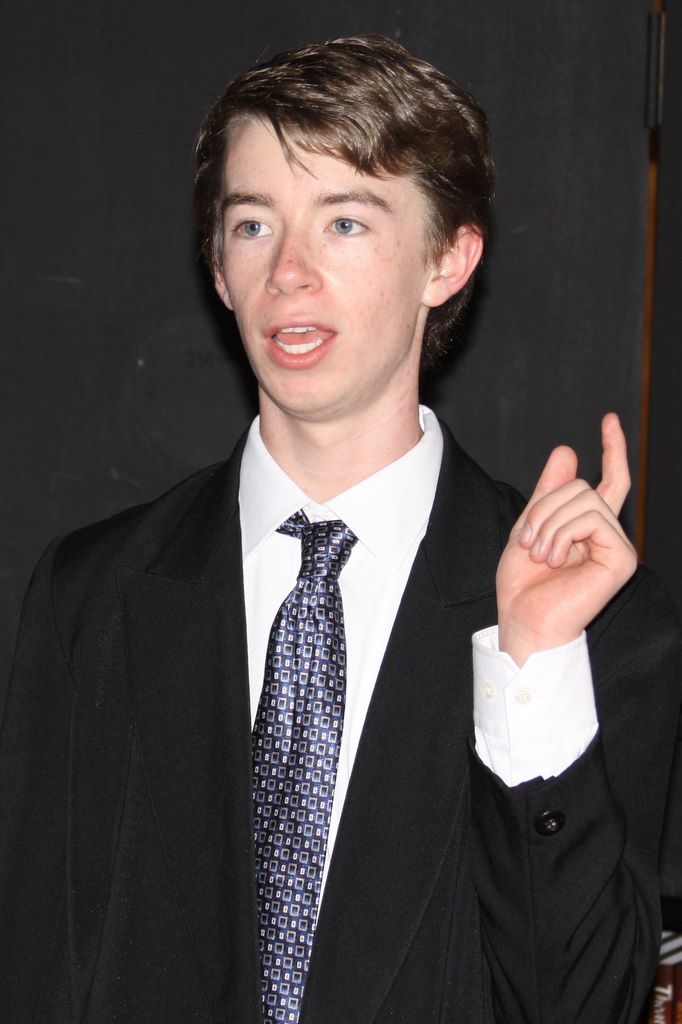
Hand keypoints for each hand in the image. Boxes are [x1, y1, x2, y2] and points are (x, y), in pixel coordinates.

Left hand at [497, 413, 637, 665]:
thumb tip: (567, 450)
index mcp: (590, 528)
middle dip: (545, 507)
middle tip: (529, 541)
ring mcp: (618, 546)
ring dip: (549, 523)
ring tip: (540, 553)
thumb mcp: (529, 527)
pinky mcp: (621, 558)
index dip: (612, 448)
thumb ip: (548, 492)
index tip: (609, 420)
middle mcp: (609, 534)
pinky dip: (563, 533)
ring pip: (584, 499)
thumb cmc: (524, 586)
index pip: (610, 481)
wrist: (524, 621)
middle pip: (583, 486)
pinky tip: (554, 558)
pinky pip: (592, 518)